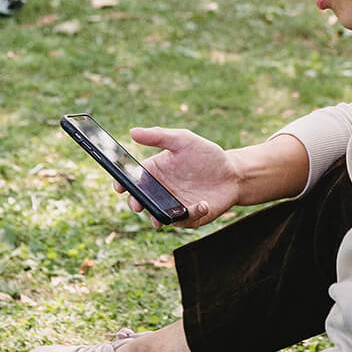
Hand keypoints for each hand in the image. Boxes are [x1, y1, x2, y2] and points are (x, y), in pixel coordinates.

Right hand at [125, 127, 242, 227]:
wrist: (232, 173)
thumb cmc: (206, 155)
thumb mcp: (183, 140)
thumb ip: (158, 136)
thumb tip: (132, 132)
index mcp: (155, 171)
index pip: (133, 179)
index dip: (123, 183)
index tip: (119, 186)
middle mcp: (161, 191)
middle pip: (141, 200)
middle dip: (136, 203)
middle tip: (137, 204)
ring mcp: (174, 205)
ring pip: (159, 215)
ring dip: (158, 217)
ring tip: (159, 218)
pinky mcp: (190, 216)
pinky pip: (185, 219)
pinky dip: (191, 214)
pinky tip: (202, 204)